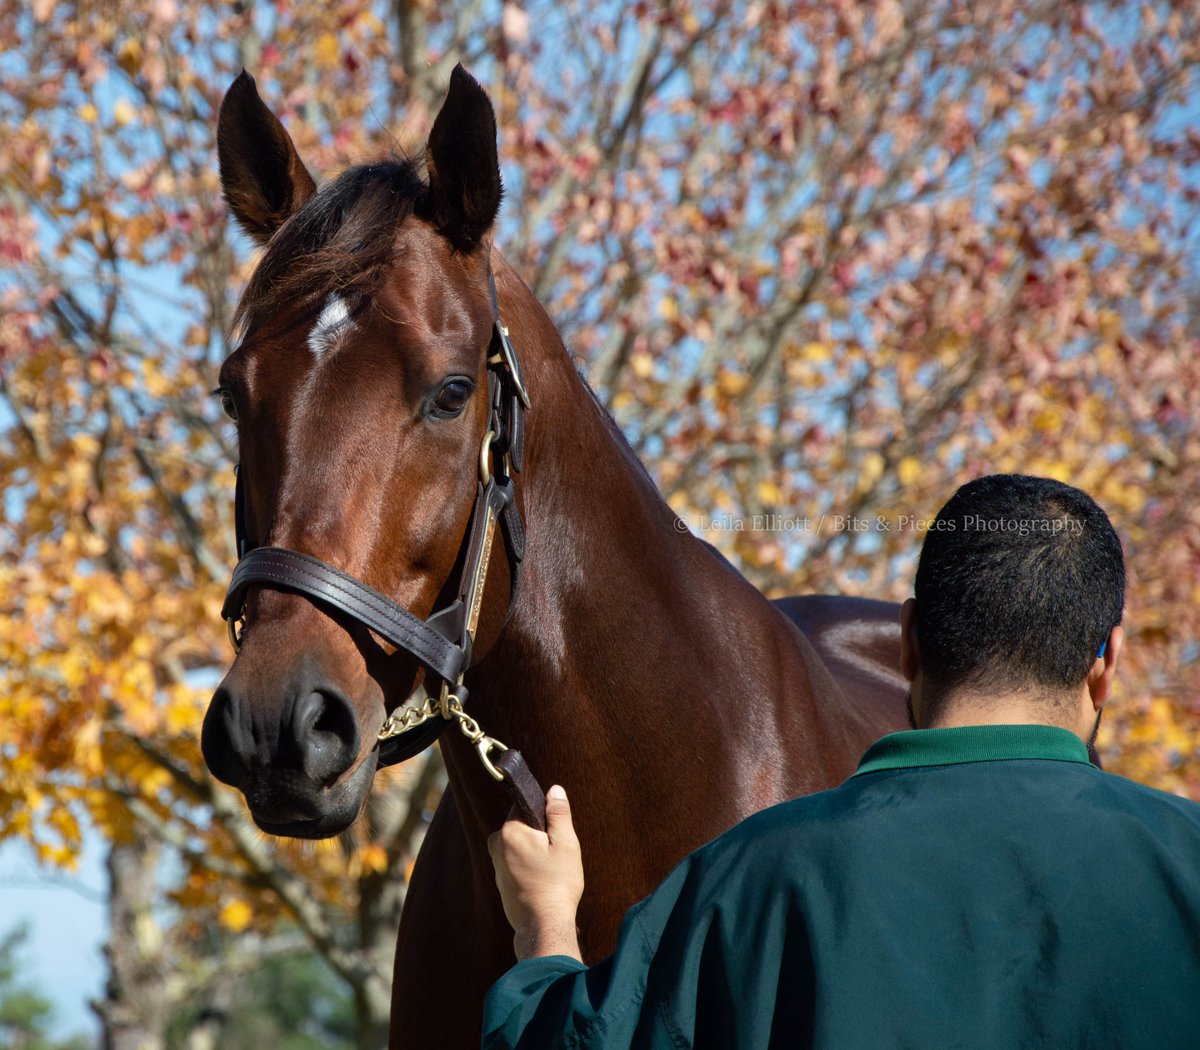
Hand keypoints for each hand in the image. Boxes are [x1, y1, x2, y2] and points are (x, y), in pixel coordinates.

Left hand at [488, 784, 584, 960]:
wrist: (542, 926)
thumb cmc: (557, 883)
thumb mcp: (565, 844)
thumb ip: (558, 814)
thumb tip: (554, 789)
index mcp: (509, 831)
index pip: (525, 807)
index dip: (544, 817)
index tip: (555, 834)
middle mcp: (496, 846)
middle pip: (523, 828)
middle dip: (540, 837)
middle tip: (556, 856)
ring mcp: (496, 867)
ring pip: (521, 848)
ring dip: (536, 855)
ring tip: (551, 873)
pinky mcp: (501, 884)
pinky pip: (518, 866)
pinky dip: (530, 870)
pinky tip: (544, 884)